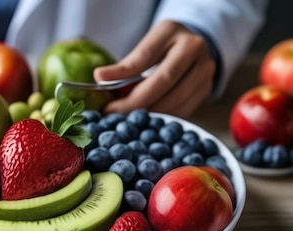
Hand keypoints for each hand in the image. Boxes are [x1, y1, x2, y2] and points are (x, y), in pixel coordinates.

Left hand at [94, 20, 215, 117]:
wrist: (194, 47)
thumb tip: (100, 78)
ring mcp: (204, 69)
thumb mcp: (146, 46)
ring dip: (148, 114)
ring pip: (174, 99)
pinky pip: (182, 109)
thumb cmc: (163, 47)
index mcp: (171, 31)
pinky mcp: (206, 89)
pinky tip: (145, 121)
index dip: (122, 72)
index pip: (145, 55)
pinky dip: (161, 117)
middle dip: (134, 102)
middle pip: (162, 81)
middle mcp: (193, 48)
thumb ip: (128, 64)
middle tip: (112, 113)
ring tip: (125, 119)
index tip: (100, 82)